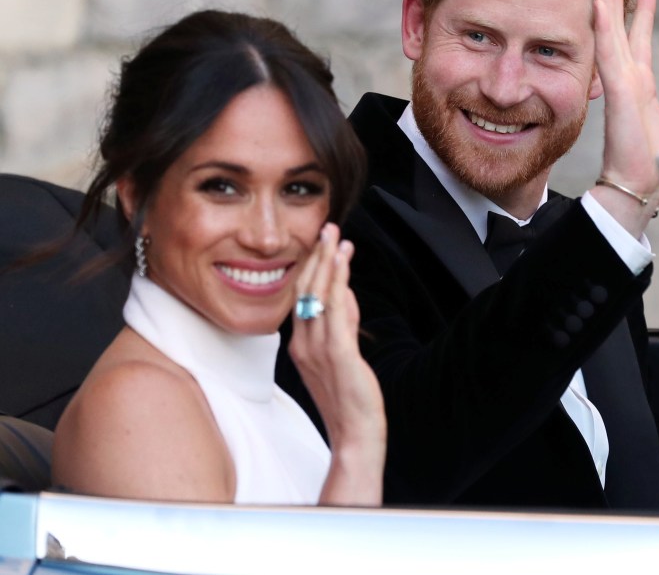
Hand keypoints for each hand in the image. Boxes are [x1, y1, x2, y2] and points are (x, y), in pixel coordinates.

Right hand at [288, 222, 385, 504]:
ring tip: (335, 236)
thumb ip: (343, 323)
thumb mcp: (341, 354)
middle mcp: (303, 344)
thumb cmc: (348, 398)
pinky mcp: (338, 354)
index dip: (312, 268)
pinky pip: (336, 310)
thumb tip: (346, 294)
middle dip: (318, 257)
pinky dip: (338, 282)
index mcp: (300, 345)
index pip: (302, 298)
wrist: (354, 434)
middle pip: (306, 290)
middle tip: (327, 228)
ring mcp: (318, 349)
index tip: (322, 244)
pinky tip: (343, 263)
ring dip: (328, 262)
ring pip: (319, 295)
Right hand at [590, 0, 658, 232]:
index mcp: (640, 85)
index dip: (642, 12)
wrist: (645, 185)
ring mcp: (620, 85)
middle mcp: (627, 80)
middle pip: (619, 29)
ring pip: (610, 34)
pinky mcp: (618, 92)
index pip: (639, 40)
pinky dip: (604, 28)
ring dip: (605, 2)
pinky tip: (599, 4)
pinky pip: (609, 53)